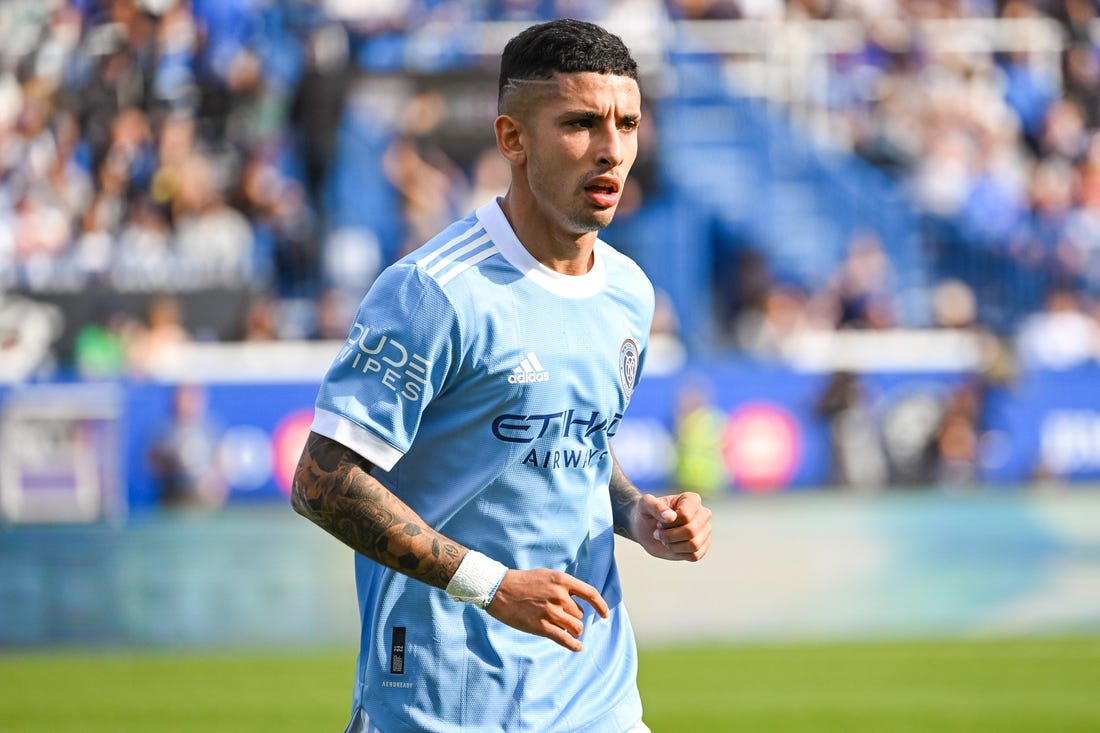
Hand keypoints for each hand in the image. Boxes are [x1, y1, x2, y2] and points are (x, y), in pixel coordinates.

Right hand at [486, 568, 608, 651]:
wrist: (499, 589)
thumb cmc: (522, 582)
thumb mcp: (547, 575)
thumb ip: (563, 586)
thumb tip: (579, 600)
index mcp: (562, 581)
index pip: (590, 594)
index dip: (600, 605)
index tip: (604, 614)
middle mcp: (559, 596)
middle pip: (580, 614)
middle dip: (573, 618)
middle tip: (561, 617)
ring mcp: (550, 612)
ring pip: (576, 627)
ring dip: (573, 630)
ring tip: (564, 629)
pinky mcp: (541, 627)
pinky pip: (564, 639)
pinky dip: (574, 645)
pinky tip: (578, 647)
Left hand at [631, 492, 711, 561]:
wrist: (646, 529)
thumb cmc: (646, 513)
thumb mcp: (644, 505)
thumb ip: (655, 506)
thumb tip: (671, 517)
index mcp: (691, 499)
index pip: (685, 516)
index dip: (668, 523)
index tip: (660, 520)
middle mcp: (702, 513)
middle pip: (691, 531)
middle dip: (669, 536)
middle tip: (659, 532)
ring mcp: (704, 530)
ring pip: (694, 545)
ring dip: (673, 545)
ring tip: (665, 539)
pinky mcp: (702, 546)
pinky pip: (695, 555)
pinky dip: (679, 553)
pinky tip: (672, 546)